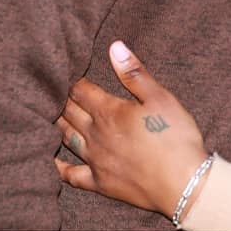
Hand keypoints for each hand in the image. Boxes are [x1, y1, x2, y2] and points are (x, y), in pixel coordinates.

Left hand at [55, 40, 209, 219]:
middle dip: (61, 99)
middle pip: (70, 113)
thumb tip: (114, 47)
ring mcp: (96, 161)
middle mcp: (96, 136)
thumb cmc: (175, 137)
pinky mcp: (100, 183)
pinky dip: (58, 167)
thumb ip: (134, 73)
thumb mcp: (160, 97)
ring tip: (48, 114)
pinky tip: (50, 161)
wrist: (182, 183)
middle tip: (53, 90)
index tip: (68, 72)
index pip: (82, 91)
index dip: (74, 81)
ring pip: (67, 138)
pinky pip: (71, 176)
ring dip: (57, 125)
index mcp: (110, 112)